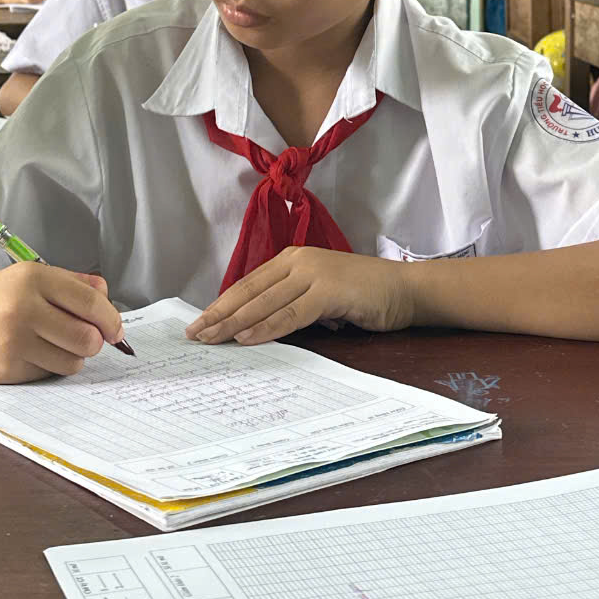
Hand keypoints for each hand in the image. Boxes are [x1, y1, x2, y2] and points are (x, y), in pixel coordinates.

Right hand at [0, 260, 124, 380]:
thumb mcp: (25, 276)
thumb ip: (69, 283)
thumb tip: (105, 294)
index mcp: (31, 278)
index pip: (90, 302)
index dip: (111, 319)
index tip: (115, 329)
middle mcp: (21, 308)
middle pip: (86, 337)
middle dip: (94, 341)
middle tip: (86, 338)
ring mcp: (12, 341)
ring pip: (72, 361)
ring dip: (72, 356)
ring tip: (54, 344)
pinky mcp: (5, 368)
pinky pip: (48, 374)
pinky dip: (47, 366)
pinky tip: (29, 353)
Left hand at [187, 245, 414, 346]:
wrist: (404, 290)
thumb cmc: (363, 296)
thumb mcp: (319, 295)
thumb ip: (291, 303)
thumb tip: (255, 326)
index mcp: (293, 259)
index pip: (248, 284)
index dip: (221, 304)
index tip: (199, 323)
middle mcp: (299, 261)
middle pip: (250, 292)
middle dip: (219, 315)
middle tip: (194, 335)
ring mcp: (314, 274)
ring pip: (264, 302)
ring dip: (234, 323)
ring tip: (212, 339)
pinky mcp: (328, 291)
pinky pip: (290, 313)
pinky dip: (266, 327)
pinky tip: (246, 338)